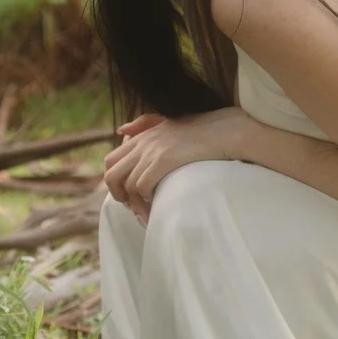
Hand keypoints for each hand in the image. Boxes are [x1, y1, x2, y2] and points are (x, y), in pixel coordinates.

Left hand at [103, 107, 245, 224]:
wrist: (226, 130)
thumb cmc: (204, 130)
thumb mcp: (170, 123)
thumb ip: (146, 123)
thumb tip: (121, 130)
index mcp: (143, 135)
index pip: (110, 160)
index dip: (115, 182)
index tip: (129, 196)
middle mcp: (143, 142)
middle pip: (111, 174)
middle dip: (118, 195)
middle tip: (133, 208)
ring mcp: (152, 151)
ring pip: (127, 185)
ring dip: (135, 205)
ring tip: (147, 215)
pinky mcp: (164, 160)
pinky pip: (141, 187)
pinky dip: (145, 201)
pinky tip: (156, 207)